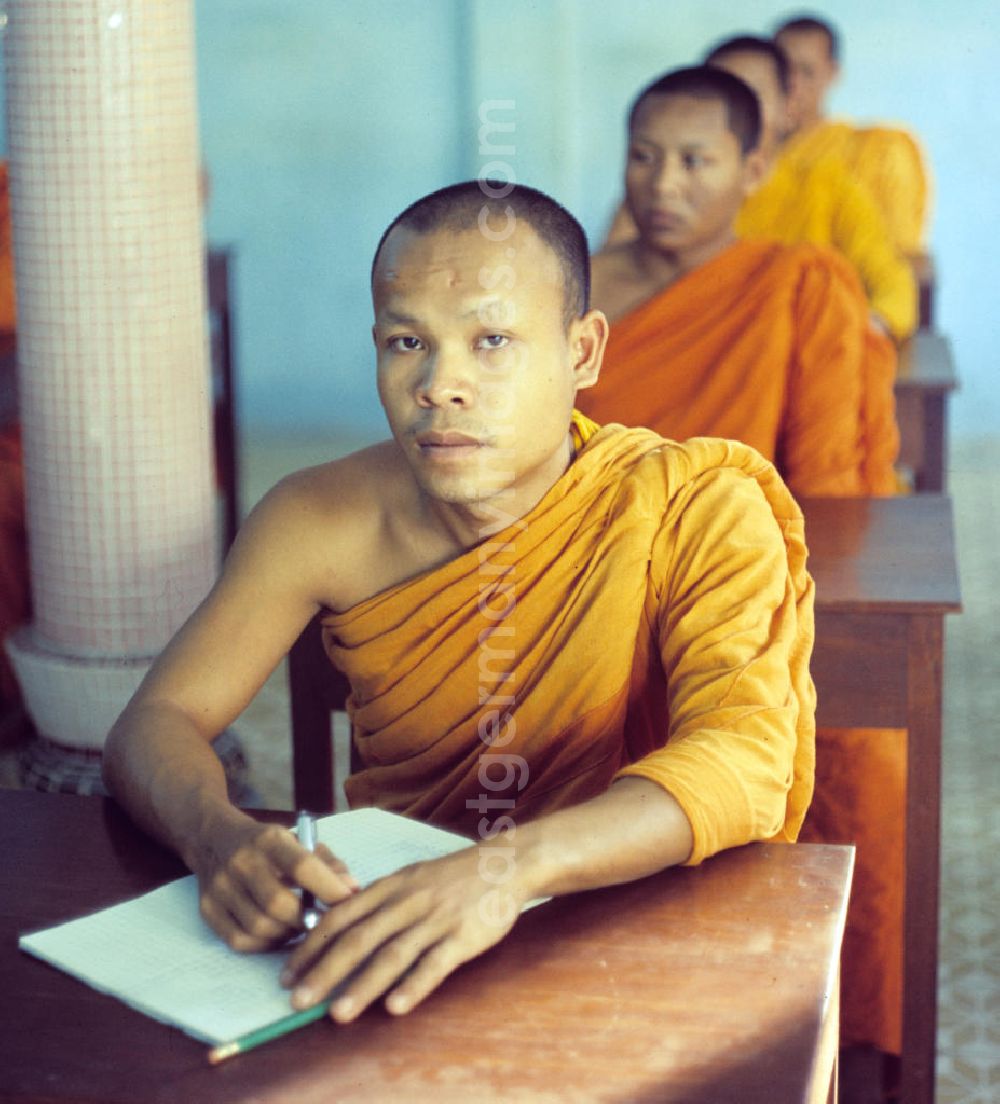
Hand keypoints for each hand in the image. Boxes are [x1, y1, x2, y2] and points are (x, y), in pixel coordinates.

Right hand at [191, 813, 358, 951]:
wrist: (213, 837)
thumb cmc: (266, 844)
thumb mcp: (297, 841)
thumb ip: (327, 863)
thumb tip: (353, 890)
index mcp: (268, 839)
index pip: (303, 866)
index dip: (328, 888)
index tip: (348, 901)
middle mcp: (241, 861)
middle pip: (278, 903)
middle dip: (306, 920)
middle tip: (322, 924)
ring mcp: (220, 886)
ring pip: (259, 926)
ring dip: (287, 935)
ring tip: (300, 928)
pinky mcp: (207, 909)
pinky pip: (239, 941)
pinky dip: (264, 945)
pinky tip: (277, 935)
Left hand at [279, 844, 524, 1020]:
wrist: (503, 864)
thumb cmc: (450, 877)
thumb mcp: (409, 878)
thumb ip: (377, 901)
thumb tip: (337, 927)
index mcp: (390, 886)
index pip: (340, 915)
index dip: (311, 945)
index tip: (288, 973)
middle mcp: (407, 901)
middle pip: (359, 938)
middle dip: (325, 971)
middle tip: (298, 1001)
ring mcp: (435, 919)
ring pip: (393, 954)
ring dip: (363, 985)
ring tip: (338, 1013)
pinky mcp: (462, 936)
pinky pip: (435, 963)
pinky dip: (414, 985)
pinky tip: (396, 1006)